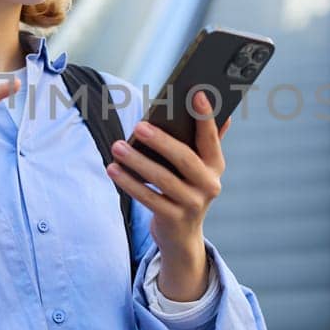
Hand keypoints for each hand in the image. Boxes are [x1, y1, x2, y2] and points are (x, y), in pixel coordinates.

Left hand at [105, 91, 232, 300]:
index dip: (205, 116)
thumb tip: (210, 105)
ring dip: (137, 161)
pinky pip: (147, 197)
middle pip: (184, 158)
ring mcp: (192, 204)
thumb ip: (204, 140)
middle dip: (160, 140)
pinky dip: (128, 182)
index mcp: (216, 165)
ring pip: (162, 179)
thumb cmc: (186, 189)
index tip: (196, 93)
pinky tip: (112, 169)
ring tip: (117, 146)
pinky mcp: (172, 218)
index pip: (211, 138)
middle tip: (139, 125)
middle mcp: (209, 185)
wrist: (182, 236)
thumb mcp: (198, 168)